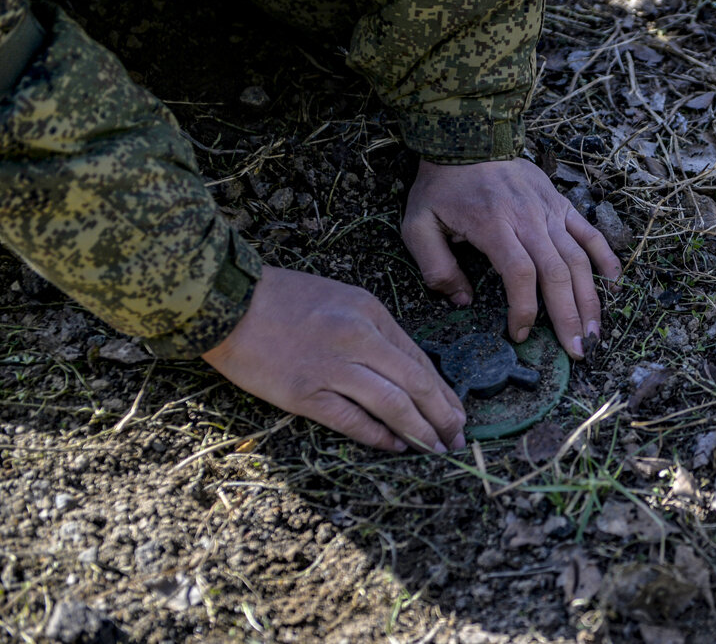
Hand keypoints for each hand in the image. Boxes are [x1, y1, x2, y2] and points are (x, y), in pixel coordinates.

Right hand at [202, 266, 465, 452]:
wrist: (226, 300)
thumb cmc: (282, 298)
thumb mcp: (341, 299)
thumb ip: (373, 332)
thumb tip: (405, 373)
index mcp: (370, 313)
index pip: (419, 359)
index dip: (443, 391)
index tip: (457, 412)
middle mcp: (359, 338)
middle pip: (416, 383)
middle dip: (442, 415)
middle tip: (458, 439)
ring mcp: (332, 367)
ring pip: (392, 404)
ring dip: (419, 431)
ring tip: (435, 449)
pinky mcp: (304, 393)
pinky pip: (352, 419)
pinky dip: (378, 436)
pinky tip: (395, 446)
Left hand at [402, 159, 621, 357]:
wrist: (468, 136)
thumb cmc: (442, 185)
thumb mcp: (418, 224)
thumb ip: (436, 267)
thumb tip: (462, 302)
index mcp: (494, 226)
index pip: (520, 274)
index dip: (525, 310)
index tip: (521, 335)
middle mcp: (529, 219)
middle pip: (557, 273)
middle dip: (569, 317)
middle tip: (577, 351)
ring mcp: (550, 211)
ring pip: (578, 258)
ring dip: (590, 298)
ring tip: (594, 332)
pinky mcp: (561, 203)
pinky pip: (589, 232)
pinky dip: (605, 256)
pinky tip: (615, 281)